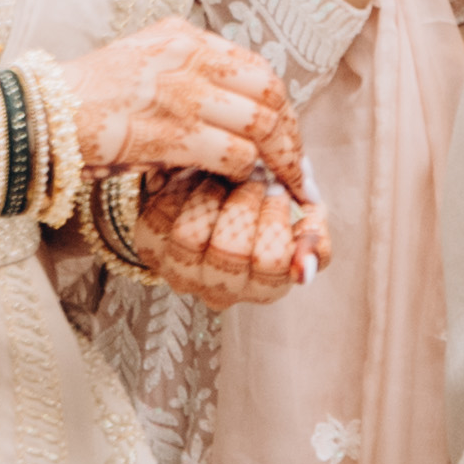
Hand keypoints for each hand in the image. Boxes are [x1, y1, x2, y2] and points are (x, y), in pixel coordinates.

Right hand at [54, 17, 306, 195]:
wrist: (40, 115)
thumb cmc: (86, 97)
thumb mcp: (141, 60)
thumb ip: (184, 68)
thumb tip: (229, 100)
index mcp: (184, 37)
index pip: (256, 67)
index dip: (280, 105)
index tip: (286, 134)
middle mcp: (188, 57)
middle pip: (268, 93)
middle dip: (289, 134)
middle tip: (296, 166)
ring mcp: (180, 94)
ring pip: (259, 124)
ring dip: (277, 159)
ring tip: (280, 183)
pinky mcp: (169, 133)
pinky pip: (232, 154)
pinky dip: (245, 172)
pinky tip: (240, 183)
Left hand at [116, 167, 321, 307]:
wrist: (220, 177)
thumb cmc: (267, 196)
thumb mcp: (301, 209)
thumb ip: (313, 236)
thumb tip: (305, 273)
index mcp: (264, 286)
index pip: (271, 264)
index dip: (275, 220)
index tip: (279, 190)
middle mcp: (220, 290)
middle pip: (230, 250)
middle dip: (244, 200)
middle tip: (253, 175)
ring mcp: (182, 272)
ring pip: (192, 234)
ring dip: (211, 192)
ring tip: (224, 173)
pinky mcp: (151, 248)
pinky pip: (161, 217)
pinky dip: (180, 189)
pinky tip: (197, 177)